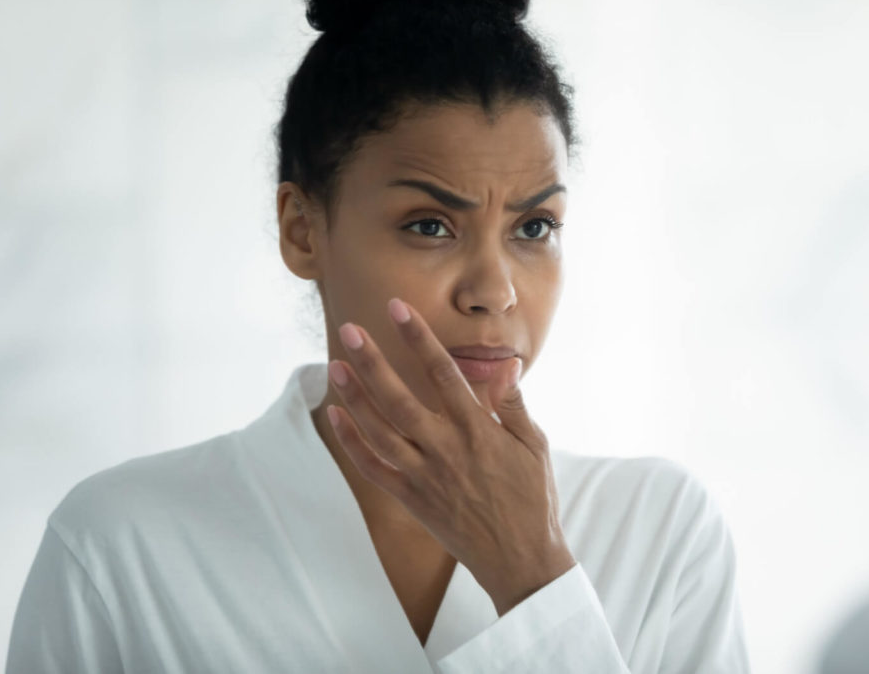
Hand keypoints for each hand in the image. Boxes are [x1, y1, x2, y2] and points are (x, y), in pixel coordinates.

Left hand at [325, 298, 575, 615]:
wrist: (521, 559)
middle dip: (371, 361)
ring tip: (334, 365)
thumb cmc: (533, 498)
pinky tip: (337, 416)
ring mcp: (425, 476)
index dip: (418, 337)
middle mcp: (446, 449)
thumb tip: (505, 365)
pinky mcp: (412, 499)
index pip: (443, 372)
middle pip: (399, 397)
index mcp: (478, 430)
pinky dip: (352, 443)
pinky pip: (374, 469)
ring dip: (354, 397)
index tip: (397, 309)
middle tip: (349, 330)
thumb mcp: (534, 446)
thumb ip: (513, 404)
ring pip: (379, 430)